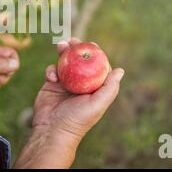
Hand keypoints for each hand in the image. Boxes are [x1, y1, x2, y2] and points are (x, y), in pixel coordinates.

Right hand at [14, 38, 123, 168]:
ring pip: (64, 62)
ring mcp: (65, 83)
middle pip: (79, 61)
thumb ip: (109, 88)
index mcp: (93, 87)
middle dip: (76, 49)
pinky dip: (51, 69)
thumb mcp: (97, 105)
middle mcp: (79, 84)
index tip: (91, 44)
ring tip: (60, 45)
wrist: (52, 131)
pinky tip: (51, 76)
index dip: (94, 54)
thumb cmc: (77, 120)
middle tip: (73, 40)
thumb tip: (120, 70)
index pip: (96, 66)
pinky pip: (51, 70)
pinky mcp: (51, 84)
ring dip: (63, 52)